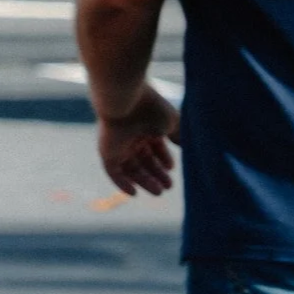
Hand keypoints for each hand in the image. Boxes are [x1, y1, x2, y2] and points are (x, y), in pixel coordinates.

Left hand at [96, 82, 180, 197]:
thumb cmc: (150, 108)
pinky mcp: (106, 151)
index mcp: (145, 125)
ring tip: (159, 192)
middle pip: (143, 159)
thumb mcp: (172, 122)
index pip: (154, 146)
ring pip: (131, 168)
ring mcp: (118, 144)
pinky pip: (112, 171)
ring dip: (144, 181)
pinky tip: (134, 193)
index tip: (172, 168)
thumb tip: (186, 147)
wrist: (124, 100)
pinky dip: (122, 183)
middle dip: (156, 173)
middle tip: (169, 187)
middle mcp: (130, 134)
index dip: (163, 158)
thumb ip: (179, 136)